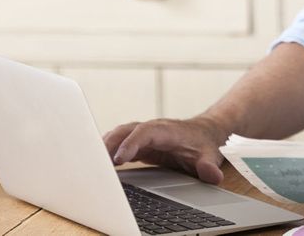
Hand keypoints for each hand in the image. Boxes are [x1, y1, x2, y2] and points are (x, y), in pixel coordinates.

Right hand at [103, 115, 230, 184]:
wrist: (205, 132)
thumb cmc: (204, 143)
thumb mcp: (210, 155)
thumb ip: (209, 166)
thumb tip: (213, 176)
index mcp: (166, 130)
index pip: (144, 132)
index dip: (131, 143)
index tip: (120, 158)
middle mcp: (152, 129)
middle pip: (126, 130)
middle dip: (110, 143)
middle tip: (96, 161)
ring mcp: (144, 134)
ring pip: (119, 134)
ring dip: (105, 145)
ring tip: (90, 162)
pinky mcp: (139, 142)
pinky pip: (119, 143)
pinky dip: (108, 150)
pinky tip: (97, 163)